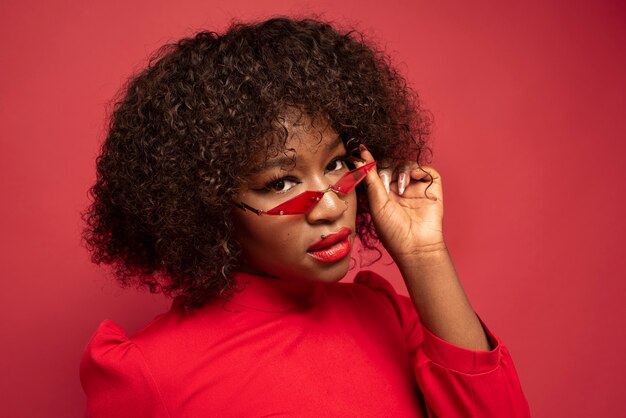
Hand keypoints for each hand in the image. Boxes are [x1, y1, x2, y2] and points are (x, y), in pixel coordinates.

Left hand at [355, 145, 444, 265]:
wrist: (415, 245)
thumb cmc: (393, 230)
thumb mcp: (376, 202)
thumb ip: (370, 177)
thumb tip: (360, 153)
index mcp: (382, 192)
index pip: (375, 169)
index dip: (369, 162)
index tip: (359, 150)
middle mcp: (398, 187)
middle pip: (390, 163)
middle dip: (384, 169)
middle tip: (384, 184)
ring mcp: (415, 186)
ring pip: (405, 164)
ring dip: (400, 172)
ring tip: (399, 190)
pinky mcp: (431, 186)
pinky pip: (424, 169)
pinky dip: (415, 171)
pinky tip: (409, 183)